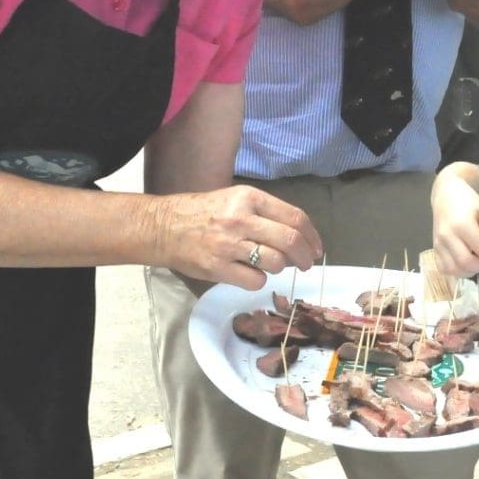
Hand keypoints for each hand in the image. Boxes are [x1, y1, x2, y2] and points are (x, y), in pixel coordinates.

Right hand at [153, 185, 322, 288]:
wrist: (162, 227)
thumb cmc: (203, 213)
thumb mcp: (235, 200)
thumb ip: (265, 214)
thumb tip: (299, 239)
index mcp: (249, 198)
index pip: (295, 217)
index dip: (312, 236)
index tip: (317, 248)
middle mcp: (240, 219)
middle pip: (290, 241)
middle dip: (305, 257)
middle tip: (305, 265)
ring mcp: (229, 244)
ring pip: (275, 262)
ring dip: (281, 268)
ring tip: (272, 266)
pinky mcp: (217, 267)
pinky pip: (255, 281)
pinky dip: (259, 280)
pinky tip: (251, 274)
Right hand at [430, 169, 478, 277]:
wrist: (446, 196)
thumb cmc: (468, 203)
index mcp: (463, 224)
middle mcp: (448, 236)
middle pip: (466, 262)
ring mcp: (439, 244)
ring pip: (454, 270)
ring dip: (469, 271)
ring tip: (476, 262)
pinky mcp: (434, 249)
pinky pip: (444, 269)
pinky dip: (456, 272)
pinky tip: (464, 264)